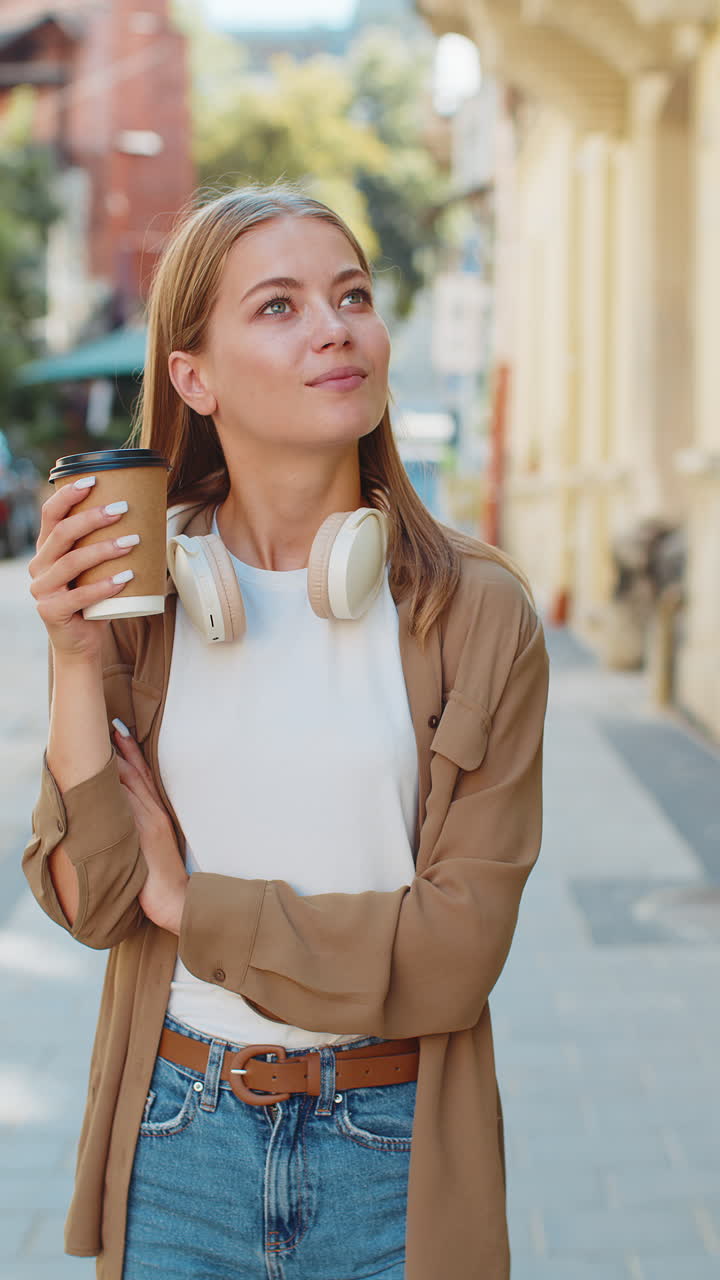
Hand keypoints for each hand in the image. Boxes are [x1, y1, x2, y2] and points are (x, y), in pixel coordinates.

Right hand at [29, 477, 139, 661]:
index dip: (68, 495)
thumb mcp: (96, 568)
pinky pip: (79, 596)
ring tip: (132, 541)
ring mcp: (42, 589)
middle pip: (63, 534)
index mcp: (47, 549)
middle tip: (123, 509)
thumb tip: (146, 514)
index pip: (50, 514)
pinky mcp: (51, 612)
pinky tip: (125, 578)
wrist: (81, 642)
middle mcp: (39, 565)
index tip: (94, 480)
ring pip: (72, 563)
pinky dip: (104, 586)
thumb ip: (105, 544)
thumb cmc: (94, 599)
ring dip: (104, 549)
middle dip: (93, 518)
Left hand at [113, 721, 187, 934]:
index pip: (145, 776)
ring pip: (131, 785)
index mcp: (159, 815)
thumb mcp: (154, 847)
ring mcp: (148, 822)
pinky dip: (117, 787)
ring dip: (117, 762)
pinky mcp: (143, 834)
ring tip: (103, 741)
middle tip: (113, 725)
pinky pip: (127, 805)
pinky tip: (104, 774)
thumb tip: (121, 818)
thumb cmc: (162, 878)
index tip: (121, 731)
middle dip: (124, 749)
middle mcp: (154, 814)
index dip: (133, 753)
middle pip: (138, 774)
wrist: (174, 898)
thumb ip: (141, 829)